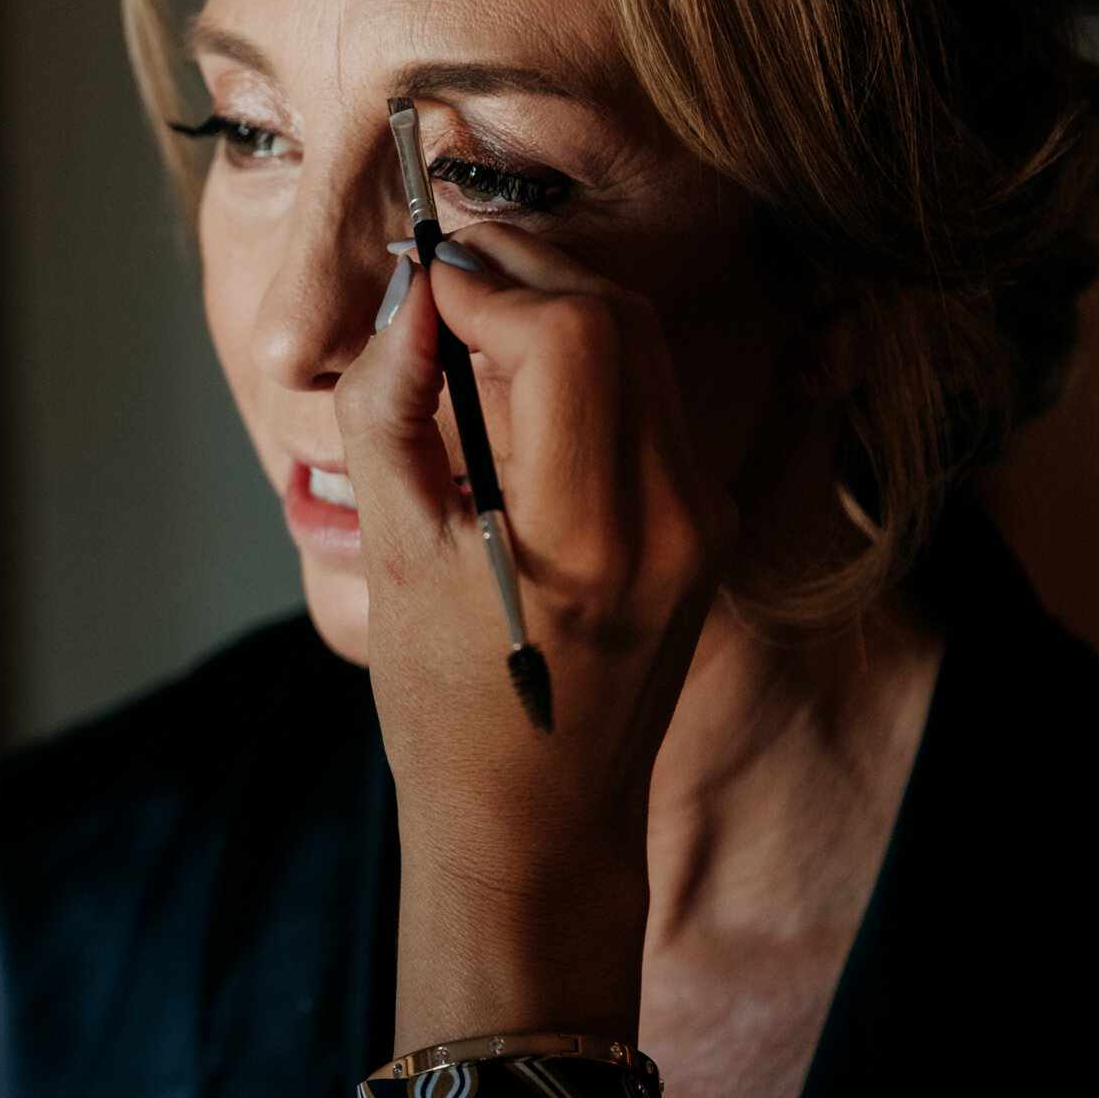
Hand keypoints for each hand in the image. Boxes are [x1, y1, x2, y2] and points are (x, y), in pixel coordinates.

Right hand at [334, 223, 733, 1053]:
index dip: (484, 285)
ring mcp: (705, 520)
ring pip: (643, 343)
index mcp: (591, 539)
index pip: (569, 336)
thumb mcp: (392, 553)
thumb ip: (389, 409)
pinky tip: (513, 386)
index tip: (418, 288)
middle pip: (618, 319)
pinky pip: (650, 393)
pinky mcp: (709, 520)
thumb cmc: (445, 706)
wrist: (539, 821)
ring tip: (464, 330)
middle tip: (436, 292)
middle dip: (519, 275)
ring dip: (551, 306)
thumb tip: (408, 297)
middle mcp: (673, 521)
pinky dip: (581, 358)